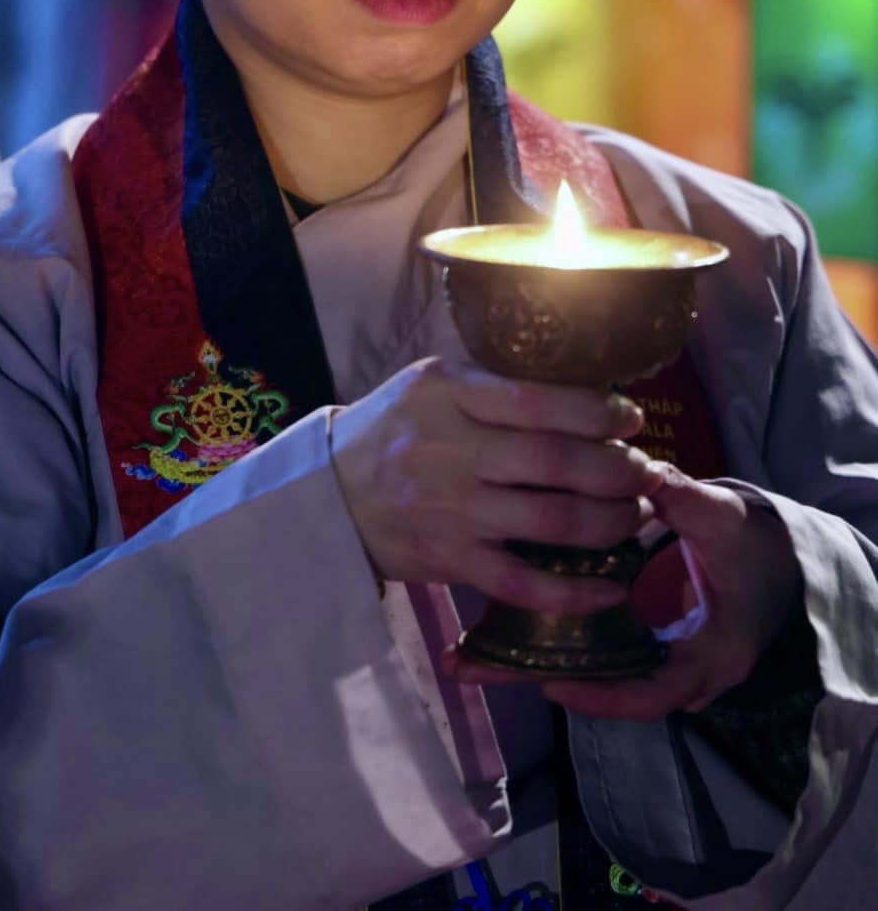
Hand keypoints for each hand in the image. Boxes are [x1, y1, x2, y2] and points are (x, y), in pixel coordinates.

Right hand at [330, 356, 657, 620]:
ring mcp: (452, 510)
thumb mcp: (431, 383)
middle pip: (557, 463)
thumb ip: (495, 384)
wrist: (326, 494)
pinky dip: (574, 591)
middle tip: (648, 472)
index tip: (631, 417)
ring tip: (636, 515)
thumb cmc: (393, 428)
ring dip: (610, 522)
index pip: (537, 399)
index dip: (598, 410)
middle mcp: (452, 450)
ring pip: (552, 522)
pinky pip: (523, 583)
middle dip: (619, 470)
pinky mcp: (450, 561)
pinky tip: (610, 587)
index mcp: (448, 394)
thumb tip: (584, 386)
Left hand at [445, 466, 802, 720]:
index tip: (552, 682)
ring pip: (590, 675)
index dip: (603, 695)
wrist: (776, 562)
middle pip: (604, 693)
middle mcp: (679, 672)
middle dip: (536, 681)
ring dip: (531, 665)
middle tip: (470, 671)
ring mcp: (654, 660)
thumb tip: (646, 474)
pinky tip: (494, 632)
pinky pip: (591, 654)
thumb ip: (689, 505)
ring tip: (461, 660)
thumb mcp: (728, 526)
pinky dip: (548, 644)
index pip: (652, 695)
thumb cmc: (754, 548)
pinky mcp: (636, 641)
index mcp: (710, 655)